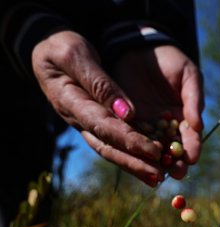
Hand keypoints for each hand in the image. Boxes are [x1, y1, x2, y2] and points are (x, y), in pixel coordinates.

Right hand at [31, 30, 164, 185]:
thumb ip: (100, 83)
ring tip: (160, 178)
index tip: (154, 150)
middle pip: (108, 147)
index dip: (129, 140)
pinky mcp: (97, 124)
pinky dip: (134, 155)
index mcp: (71, 102)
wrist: (49, 48)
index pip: (103, 126)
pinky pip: (116, 143)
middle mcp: (79, 120)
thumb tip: (128, 112)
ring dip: (135, 166)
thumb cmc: (61, 47)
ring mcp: (87, 124)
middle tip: (160, 175)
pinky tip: (154, 164)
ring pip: (112, 150)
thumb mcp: (75, 54)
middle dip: (134, 162)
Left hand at [111, 44, 203, 179]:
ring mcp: (146, 126)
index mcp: (185, 118)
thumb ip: (194, 99)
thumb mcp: (188, 75)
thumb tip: (199, 126)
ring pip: (151, 148)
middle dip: (175, 163)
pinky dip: (132, 149)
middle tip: (176, 173)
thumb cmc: (170, 60)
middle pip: (172, 150)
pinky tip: (134, 158)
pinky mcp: (126, 122)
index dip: (193, 148)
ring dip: (154, 162)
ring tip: (156, 173)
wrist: (138, 47)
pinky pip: (130, 138)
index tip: (193, 158)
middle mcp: (166, 127)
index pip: (191, 138)